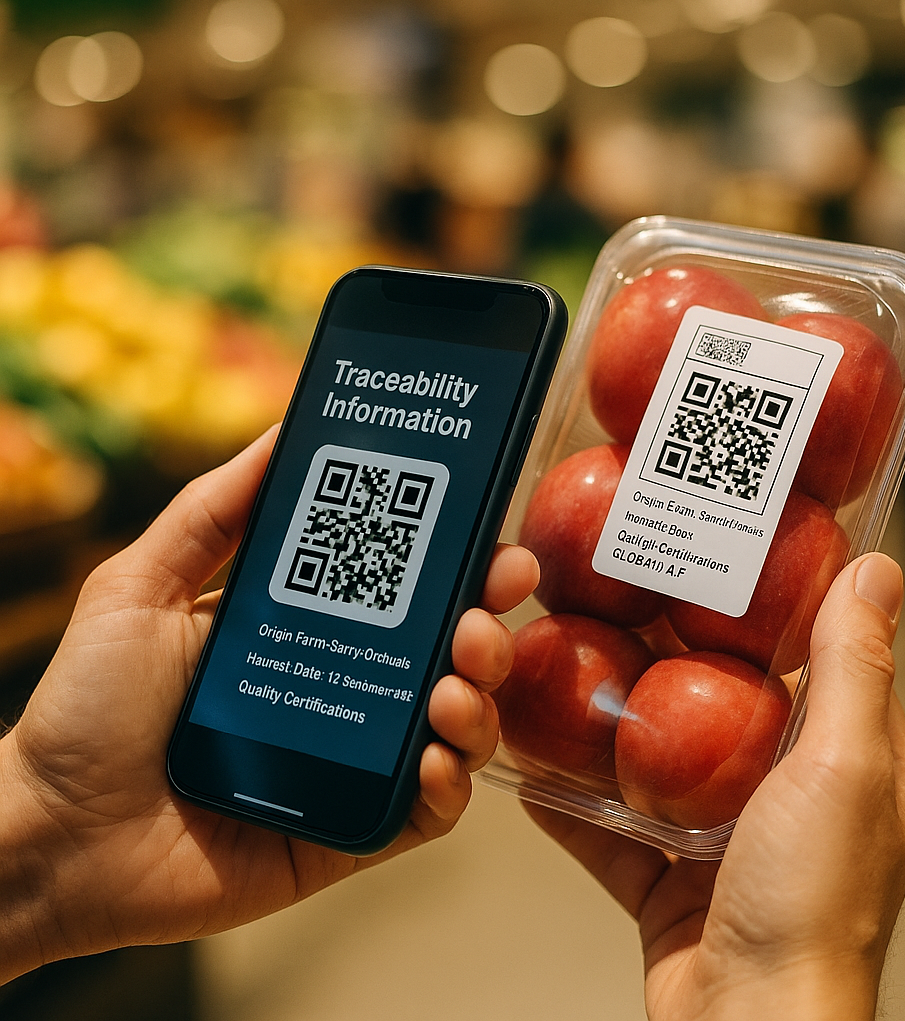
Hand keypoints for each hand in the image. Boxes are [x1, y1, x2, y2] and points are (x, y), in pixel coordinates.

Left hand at [0, 426, 538, 983]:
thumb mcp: (141, 586)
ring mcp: (355, 762)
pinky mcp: (353, 831)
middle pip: (447, 655)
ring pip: (456, 729)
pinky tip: (431, 761)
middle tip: (479, 619)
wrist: (52, 836)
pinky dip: (449, 787)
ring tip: (452, 688)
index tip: (489, 541)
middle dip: (484, 630)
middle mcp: (346, 688)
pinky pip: (428, 813)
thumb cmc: (89, 708)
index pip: (405, 590)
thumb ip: (211, 510)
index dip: (458, 565)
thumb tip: (284, 430)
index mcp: (311, 627)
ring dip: (478, 704)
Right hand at [529, 553, 904, 1020]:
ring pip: (655, 763)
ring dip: (608, 725)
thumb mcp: (843, 766)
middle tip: (613, 603)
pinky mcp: (667, 876)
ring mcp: (722, 839)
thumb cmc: (810, 908)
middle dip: (664, 659)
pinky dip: (573, 798)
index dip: (765, 610)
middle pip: (716, 706)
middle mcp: (787, 797)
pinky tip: (532, 763)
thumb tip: (876, 570)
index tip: (713, 564)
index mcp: (847, 764)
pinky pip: (611, 824)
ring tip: (562, 670)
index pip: (810, 662)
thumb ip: (853, 669)